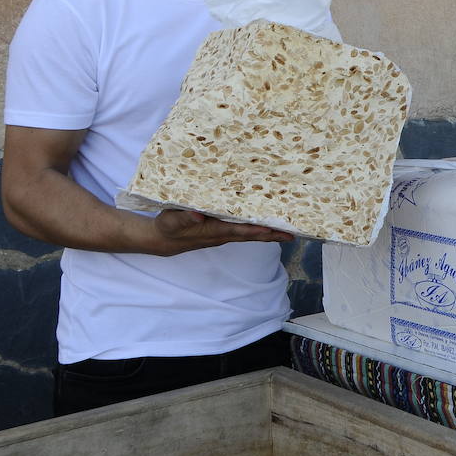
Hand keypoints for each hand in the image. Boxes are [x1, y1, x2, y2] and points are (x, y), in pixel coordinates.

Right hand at [151, 209, 293, 255]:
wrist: (163, 239)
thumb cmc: (168, 227)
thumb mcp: (172, 220)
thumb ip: (185, 216)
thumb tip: (199, 215)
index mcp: (213, 231)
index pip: (239, 231)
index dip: (255, 230)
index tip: (271, 229)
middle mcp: (223, 234)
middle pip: (251, 235)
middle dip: (271, 234)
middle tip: (292, 234)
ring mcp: (224, 233)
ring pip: (250, 234)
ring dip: (269, 232)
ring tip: (288, 230)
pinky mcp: (222, 230)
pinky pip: (245, 230)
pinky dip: (258, 228)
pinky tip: (268, 224)